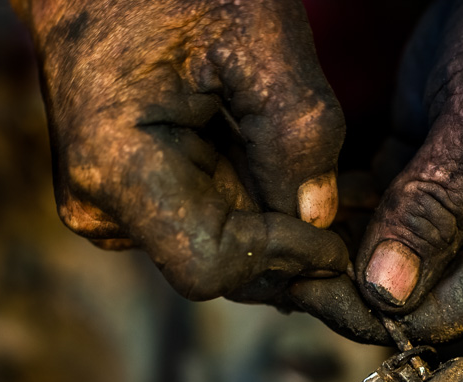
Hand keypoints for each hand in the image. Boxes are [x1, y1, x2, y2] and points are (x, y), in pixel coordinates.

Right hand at [13, 0, 347, 302]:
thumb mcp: (256, 35)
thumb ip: (297, 130)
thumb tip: (318, 217)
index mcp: (117, 167)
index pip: (210, 263)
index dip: (281, 259)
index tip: (339, 243)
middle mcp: (101, 202)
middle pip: (217, 264)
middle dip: (290, 251)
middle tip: (361, 230)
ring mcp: (110, 202)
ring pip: (216, 246)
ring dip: (279, 230)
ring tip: (342, 199)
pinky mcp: (128, 193)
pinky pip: (204, 220)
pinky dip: (254, 208)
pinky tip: (294, 179)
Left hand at [292, 0, 462, 344]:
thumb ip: (435, 209)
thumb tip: (387, 291)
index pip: (446, 315)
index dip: (373, 309)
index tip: (308, 285)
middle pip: (410, 295)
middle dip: (345, 283)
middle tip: (280, 261)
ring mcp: (460, 217)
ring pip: (383, 261)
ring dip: (333, 251)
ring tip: (275, 236)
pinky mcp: (426, 184)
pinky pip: (374, 218)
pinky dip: (337, 215)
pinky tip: (298, 205)